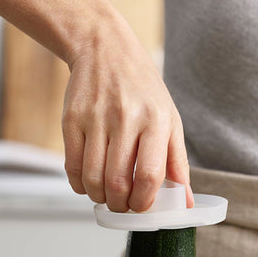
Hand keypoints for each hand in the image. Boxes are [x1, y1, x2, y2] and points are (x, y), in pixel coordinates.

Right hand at [61, 13, 192, 211]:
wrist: (106, 49)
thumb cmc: (142, 90)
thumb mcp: (170, 121)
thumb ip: (178, 164)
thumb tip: (186, 202)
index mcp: (156, 121)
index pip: (150, 175)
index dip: (144, 201)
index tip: (141, 207)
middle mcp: (126, 118)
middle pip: (118, 182)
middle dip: (120, 206)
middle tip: (123, 206)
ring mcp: (96, 118)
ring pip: (93, 179)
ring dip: (99, 198)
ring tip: (106, 196)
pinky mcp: (72, 119)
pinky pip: (72, 166)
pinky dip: (80, 185)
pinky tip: (88, 183)